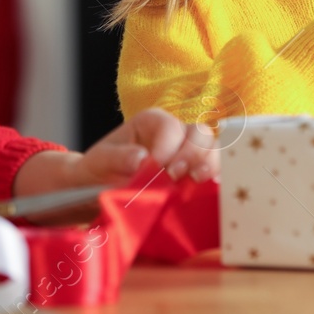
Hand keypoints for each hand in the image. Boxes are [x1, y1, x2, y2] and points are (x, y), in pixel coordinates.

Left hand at [13, 108, 219, 194]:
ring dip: (210, 166)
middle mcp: (176, 133)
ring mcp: (189, 153)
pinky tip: (211, 191)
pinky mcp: (195, 174)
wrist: (99, 189)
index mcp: (153, 121)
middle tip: (178, 176)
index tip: (158, 170)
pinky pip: (214, 172)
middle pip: (199, 134)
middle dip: (194, 155)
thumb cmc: (99, 169)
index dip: (168, 149)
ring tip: (199, 182)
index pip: (170, 129)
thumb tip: (142, 160)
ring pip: (213, 151)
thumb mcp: (99, 160)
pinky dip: (215, 180)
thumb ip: (118, 157)